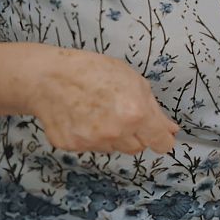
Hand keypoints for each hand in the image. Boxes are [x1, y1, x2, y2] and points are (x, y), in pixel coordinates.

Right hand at [22, 47, 178, 154]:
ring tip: (98, 111)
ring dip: (113, 136)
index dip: (162, 139)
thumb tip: (171, 131)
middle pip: (137, 147)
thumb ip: (155, 111)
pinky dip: (91, 137)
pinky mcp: (72, 147)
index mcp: (136, 114)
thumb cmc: (94, 71)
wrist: (47, 76)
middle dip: (136, 134)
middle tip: (122, 113)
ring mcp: (92, 142)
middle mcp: (115, 132)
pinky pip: (91, 148)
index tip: (159, 135)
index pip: (161, 144)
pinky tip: (82, 117)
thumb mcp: (134, 82)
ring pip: (114, 148)